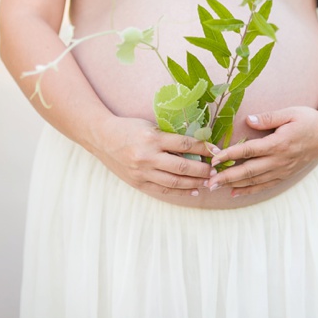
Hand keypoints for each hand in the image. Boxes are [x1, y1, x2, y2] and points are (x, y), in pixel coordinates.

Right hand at [92, 116, 215, 196]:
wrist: (101, 137)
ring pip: (175, 181)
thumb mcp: (150, 126)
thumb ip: (169, 137)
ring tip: (208, 181)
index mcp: (152, 138)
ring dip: (195, 183)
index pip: (185, 144)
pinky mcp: (138, 183)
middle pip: (182, 166)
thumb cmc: (128, 128)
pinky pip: (163, 189)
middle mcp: (147, 157)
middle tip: (215, 170)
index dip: (203, 148)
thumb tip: (196, 146)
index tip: (216, 151)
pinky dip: (180, 191)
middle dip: (202, 169)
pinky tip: (193, 191)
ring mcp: (142, 172)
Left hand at [208, 107, 317, 196]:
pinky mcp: (285, 175)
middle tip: (208, 181)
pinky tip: (235, 192)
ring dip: (234, 184)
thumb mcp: (289, 113)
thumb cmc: (308, 119)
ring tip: (215, 187)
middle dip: (226, 176)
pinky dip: (249, 190)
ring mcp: (282, 170)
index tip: (214, 158)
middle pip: (248, 170)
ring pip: (255, 181)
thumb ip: (268, 118)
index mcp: (279, 143)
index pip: (249, 150)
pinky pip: (264, 185)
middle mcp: (280, 160)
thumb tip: (247, 120)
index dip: (230, 154)